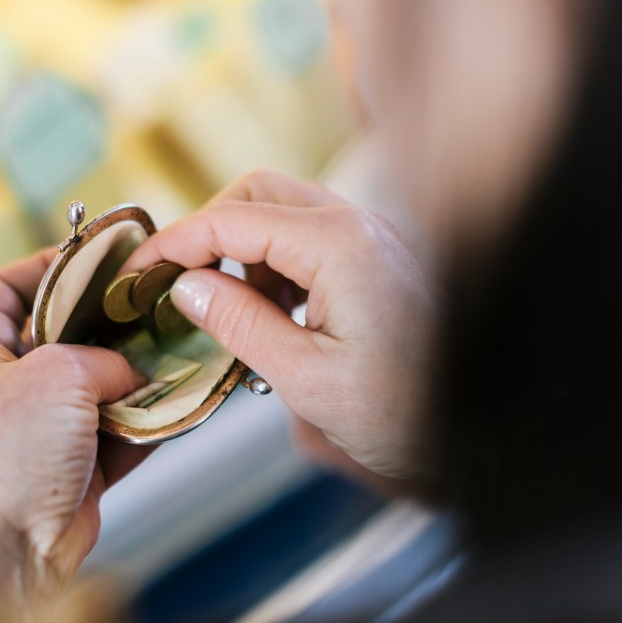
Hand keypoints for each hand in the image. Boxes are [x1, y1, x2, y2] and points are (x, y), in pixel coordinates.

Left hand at [0, 249, 150, 603]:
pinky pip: (119, 435)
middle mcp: (3, 391)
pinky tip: (178, 405)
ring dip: (136, 378)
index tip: (94, 258)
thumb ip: (99, 356)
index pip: (3, 289)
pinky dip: (148, 423)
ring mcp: (39, 434)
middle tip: (151, 307)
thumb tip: (129, 370)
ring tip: (177, 355)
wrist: (2, 560)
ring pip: (98, 389)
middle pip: (61, 338)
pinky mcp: (73, 473)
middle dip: (107, 325)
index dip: (46, 266)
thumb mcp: (54, 375)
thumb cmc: (2, 463)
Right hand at [123, 171, 436, 480]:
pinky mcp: (377, 261)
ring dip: (243, 249)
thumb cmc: (408, 412)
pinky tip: (273, 318)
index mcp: (339, 246)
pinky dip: (276, 265)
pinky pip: (311, 239)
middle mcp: (358, 227)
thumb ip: (239, 325)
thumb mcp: (306, 378)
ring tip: (231, 314)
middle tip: (178, 282)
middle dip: (209, 230)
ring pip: (284, 212)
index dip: (174, 244)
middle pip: (258, 193)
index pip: (232, 219)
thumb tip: (186, 286)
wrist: (485, 429)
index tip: (136, 273)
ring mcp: (372, 239)